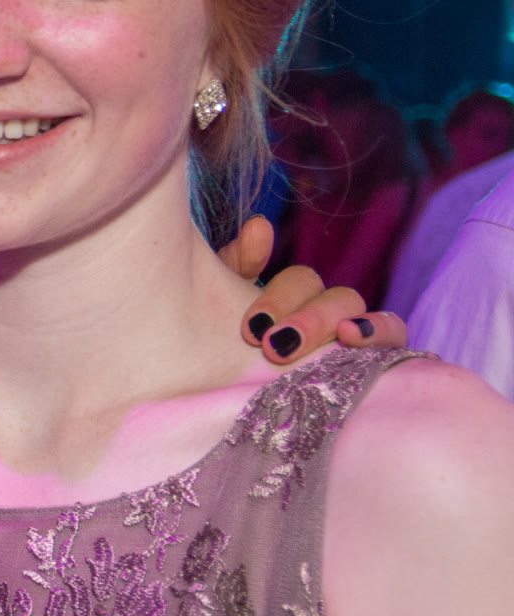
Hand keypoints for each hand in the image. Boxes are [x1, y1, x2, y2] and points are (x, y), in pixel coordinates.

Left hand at [217, 217, 407, 364]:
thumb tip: (259, 225)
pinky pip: (394, 341)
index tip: (253, 327)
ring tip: (340, 337)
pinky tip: (359, 339)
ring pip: (366, 315)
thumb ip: (238, 264)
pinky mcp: (372, 363)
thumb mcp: (221, 304)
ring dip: (354, 325)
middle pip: (335, 299)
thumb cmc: (226, 345)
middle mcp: (327, 314)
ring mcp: (354, 336)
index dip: (279, 299)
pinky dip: (382, 333)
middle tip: (276, 347)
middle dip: (309, 320)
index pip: (301, 282)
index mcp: (293, 299)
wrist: (231, 391)